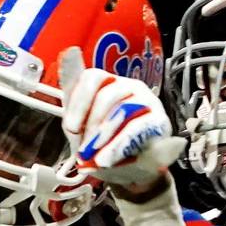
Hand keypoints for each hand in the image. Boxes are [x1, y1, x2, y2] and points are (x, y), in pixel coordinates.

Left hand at [58, 47, 184, 187]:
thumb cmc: (105, 145)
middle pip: (106, 95)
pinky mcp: (159, 120)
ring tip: (96, 158)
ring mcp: (145, 101)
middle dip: (91, 126)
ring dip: (105, 136)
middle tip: (83, 151)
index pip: (92, 78)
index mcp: (106, 85)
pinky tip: (109, 158)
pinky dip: (120, 145)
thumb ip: (73, 98)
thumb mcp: (81, 127)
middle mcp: (127, 87)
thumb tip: (67, 52)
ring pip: (123, 109)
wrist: (129, 172)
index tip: (71, 127)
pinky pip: (139, 128)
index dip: (79, 102)